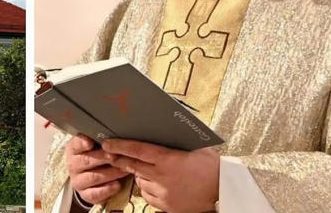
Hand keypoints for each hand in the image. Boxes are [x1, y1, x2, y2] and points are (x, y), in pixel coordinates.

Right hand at [65, 135, 130, 204]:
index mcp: (73, 150)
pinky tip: (117, 185)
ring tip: (124, 169)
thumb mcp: (95, 144)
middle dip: (104, 158)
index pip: (75, 145)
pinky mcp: (85, 194)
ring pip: (93, 177)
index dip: (82, 143)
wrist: (89, 176)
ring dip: (110, 173)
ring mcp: (78, 181)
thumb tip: (112, 129)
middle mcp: (73, 165)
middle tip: (117, 156)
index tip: (90, 142)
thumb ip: (99, 138)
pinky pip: (95, 194)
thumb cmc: (96, 156)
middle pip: (86, 161)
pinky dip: (107, 190)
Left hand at [102, 139, 218, 212]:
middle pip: (133, 166)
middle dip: (119, 158)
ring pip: (140, 181)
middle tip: (109, 153)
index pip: (137, 150)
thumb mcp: (193, 146)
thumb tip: (161, 126)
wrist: (224, 189)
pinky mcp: (166, 205)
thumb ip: (174, 140)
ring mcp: (163, 193)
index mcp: (168, 159)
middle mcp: (162, 176)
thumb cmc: (210, 164)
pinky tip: (156, 182)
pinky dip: (148, 187)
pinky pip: (148, 194)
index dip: (120, 146)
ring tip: (148, 168)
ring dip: (139, 173)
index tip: (107, 143)